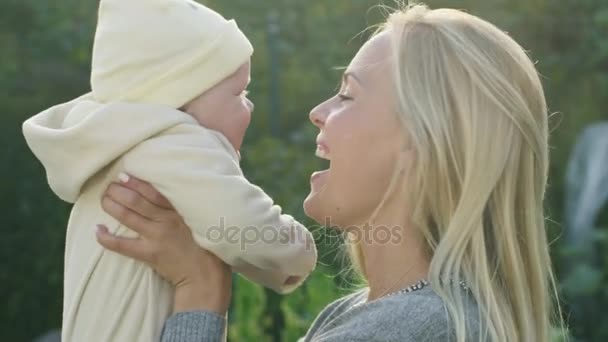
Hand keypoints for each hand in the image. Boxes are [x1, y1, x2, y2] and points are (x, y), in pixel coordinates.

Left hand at [96, 174, 231, 313]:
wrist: (205, 275)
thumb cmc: (206, 246)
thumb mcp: (199, 220)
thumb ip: (186, 207)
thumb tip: (169, 192)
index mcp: (179, 210)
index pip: (153, 190)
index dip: (136, 182)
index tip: (124, 176)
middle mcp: (166, 220)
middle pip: (136, 200)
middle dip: (118, 191)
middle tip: (109, 186)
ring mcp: (156, 237)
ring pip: (127, 216)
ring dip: (111, 206)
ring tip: (103, 200)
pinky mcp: (149, 254)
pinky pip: (122, 245)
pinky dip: (106, 238)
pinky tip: (97, 230)